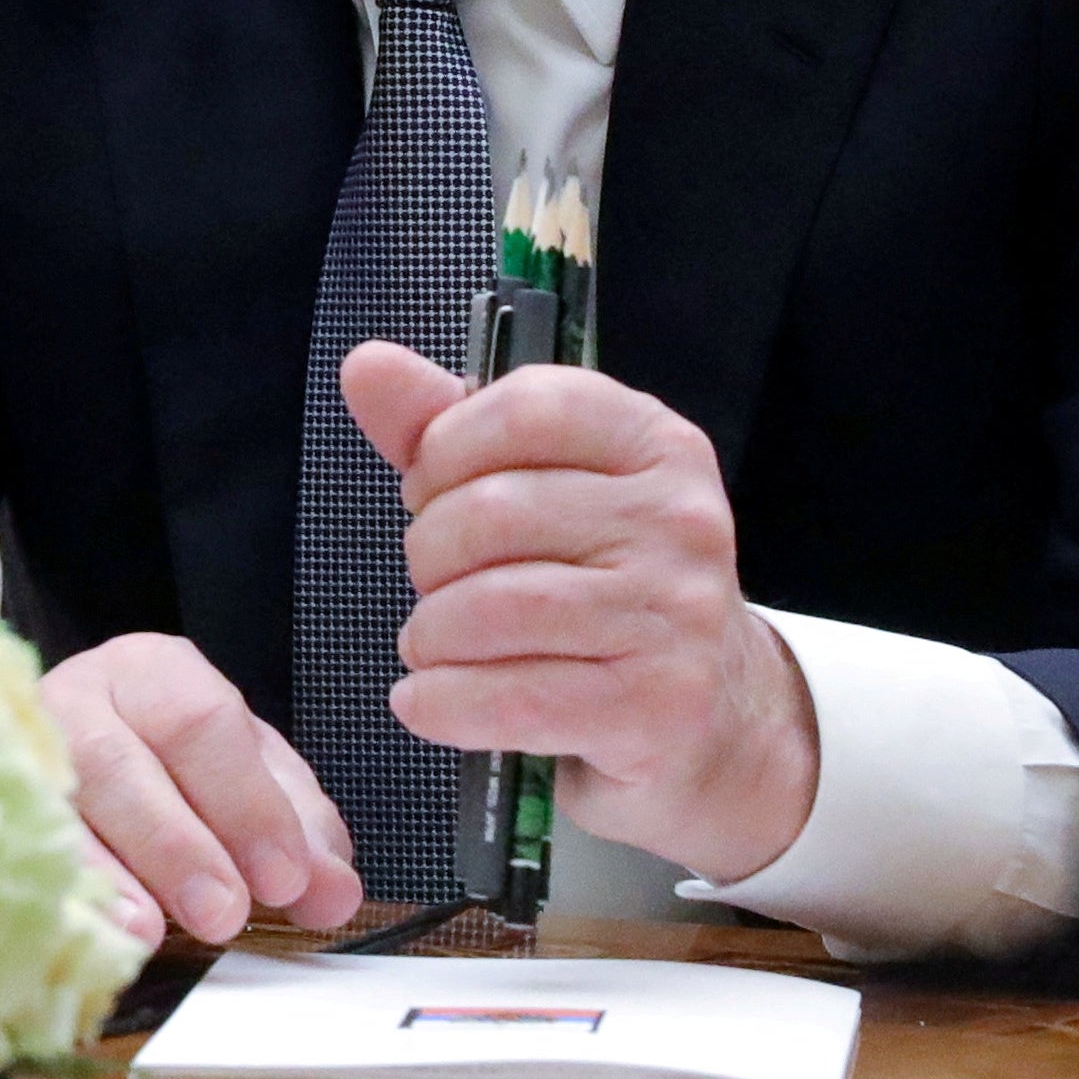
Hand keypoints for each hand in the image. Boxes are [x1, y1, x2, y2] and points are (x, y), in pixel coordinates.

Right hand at [43, 631, 365, 940]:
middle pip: (118, 762)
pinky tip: (87, 928)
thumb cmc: (172, 764)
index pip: (200, 724)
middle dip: (175, 844)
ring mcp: (17, 749)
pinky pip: (15, 843)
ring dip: (108, 872)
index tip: (284, 879)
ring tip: (149, 932)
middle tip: (224, 915)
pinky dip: (57, 890)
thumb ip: (297, 830)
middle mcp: (77, 697)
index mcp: (153, 674)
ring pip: (56, 801)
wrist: (72, 742)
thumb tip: (333, 893)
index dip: (244, 803)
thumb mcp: (249, 776)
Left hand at [338, 341, 819, 882]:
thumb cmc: (601, 587)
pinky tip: (431, 701)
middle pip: (491, 513)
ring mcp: (676, 614)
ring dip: (430, 635)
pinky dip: (441, 703)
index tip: (434, 491)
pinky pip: (508, 699)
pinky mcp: (659, 705)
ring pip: (490, 609)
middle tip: (438, 583)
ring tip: (436, 645)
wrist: (711, 711)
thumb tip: (367, 366)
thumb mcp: (536, 489)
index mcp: (654, 442)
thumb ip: (445, 428)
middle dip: (430, 554)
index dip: (446, 451)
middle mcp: (679, 519)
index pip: (525, 409)